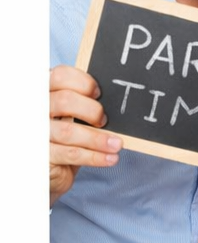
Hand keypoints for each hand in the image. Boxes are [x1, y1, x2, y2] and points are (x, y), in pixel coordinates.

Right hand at [49, 65, 120, 206]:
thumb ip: (83, 102)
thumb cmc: (67, 132)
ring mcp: (36, 133)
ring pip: (68, 131)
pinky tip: (110, 158)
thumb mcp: (72, 114)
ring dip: (98, 139)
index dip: (82, 82)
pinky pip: (70, 154)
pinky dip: (94, 156)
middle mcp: (36, 110)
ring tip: (116, 144)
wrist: (53, 167)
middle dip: (91, 110)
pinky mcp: (41, 156)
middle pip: (64, 100)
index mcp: (45, 92)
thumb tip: (113, 99)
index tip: (98, 93)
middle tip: (104, 120)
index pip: (59, 75)